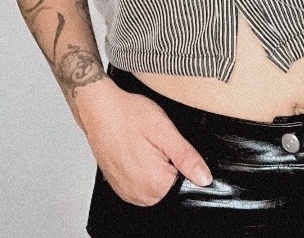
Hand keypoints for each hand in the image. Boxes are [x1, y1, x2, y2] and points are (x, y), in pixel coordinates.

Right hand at [75, 78, 212, 205]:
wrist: (98, 109)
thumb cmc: (128, 115)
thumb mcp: (164, 130)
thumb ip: (186, 157)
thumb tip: (205, 177)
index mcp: (155, 185)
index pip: (186, 185)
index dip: (184, 164)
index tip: (171, 148)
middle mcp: (140, 194)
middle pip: (171, 187)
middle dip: (170, 165)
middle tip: (157, 143)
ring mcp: (127, 192)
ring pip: (156, 186)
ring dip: (156, 168)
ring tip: (145, 145)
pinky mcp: (120, 186)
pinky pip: (141, 184)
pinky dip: (143, 169)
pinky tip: (137, 151)